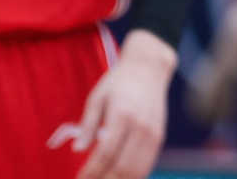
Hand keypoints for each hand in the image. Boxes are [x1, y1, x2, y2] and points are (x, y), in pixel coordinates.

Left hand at [63, 31, 175, 178]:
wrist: (149, 68)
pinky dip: (134, 176)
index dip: (91, 171)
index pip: (105, 153)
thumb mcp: (97, 97)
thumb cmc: (118, 82)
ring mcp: (153, 133)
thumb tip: (77, 150)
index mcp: (122, 115)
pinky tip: (120, 177)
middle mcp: (141, 126)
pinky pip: (147, 164)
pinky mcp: (159, 136)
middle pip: (123, 166)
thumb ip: (88, 124)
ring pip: (137, 170)